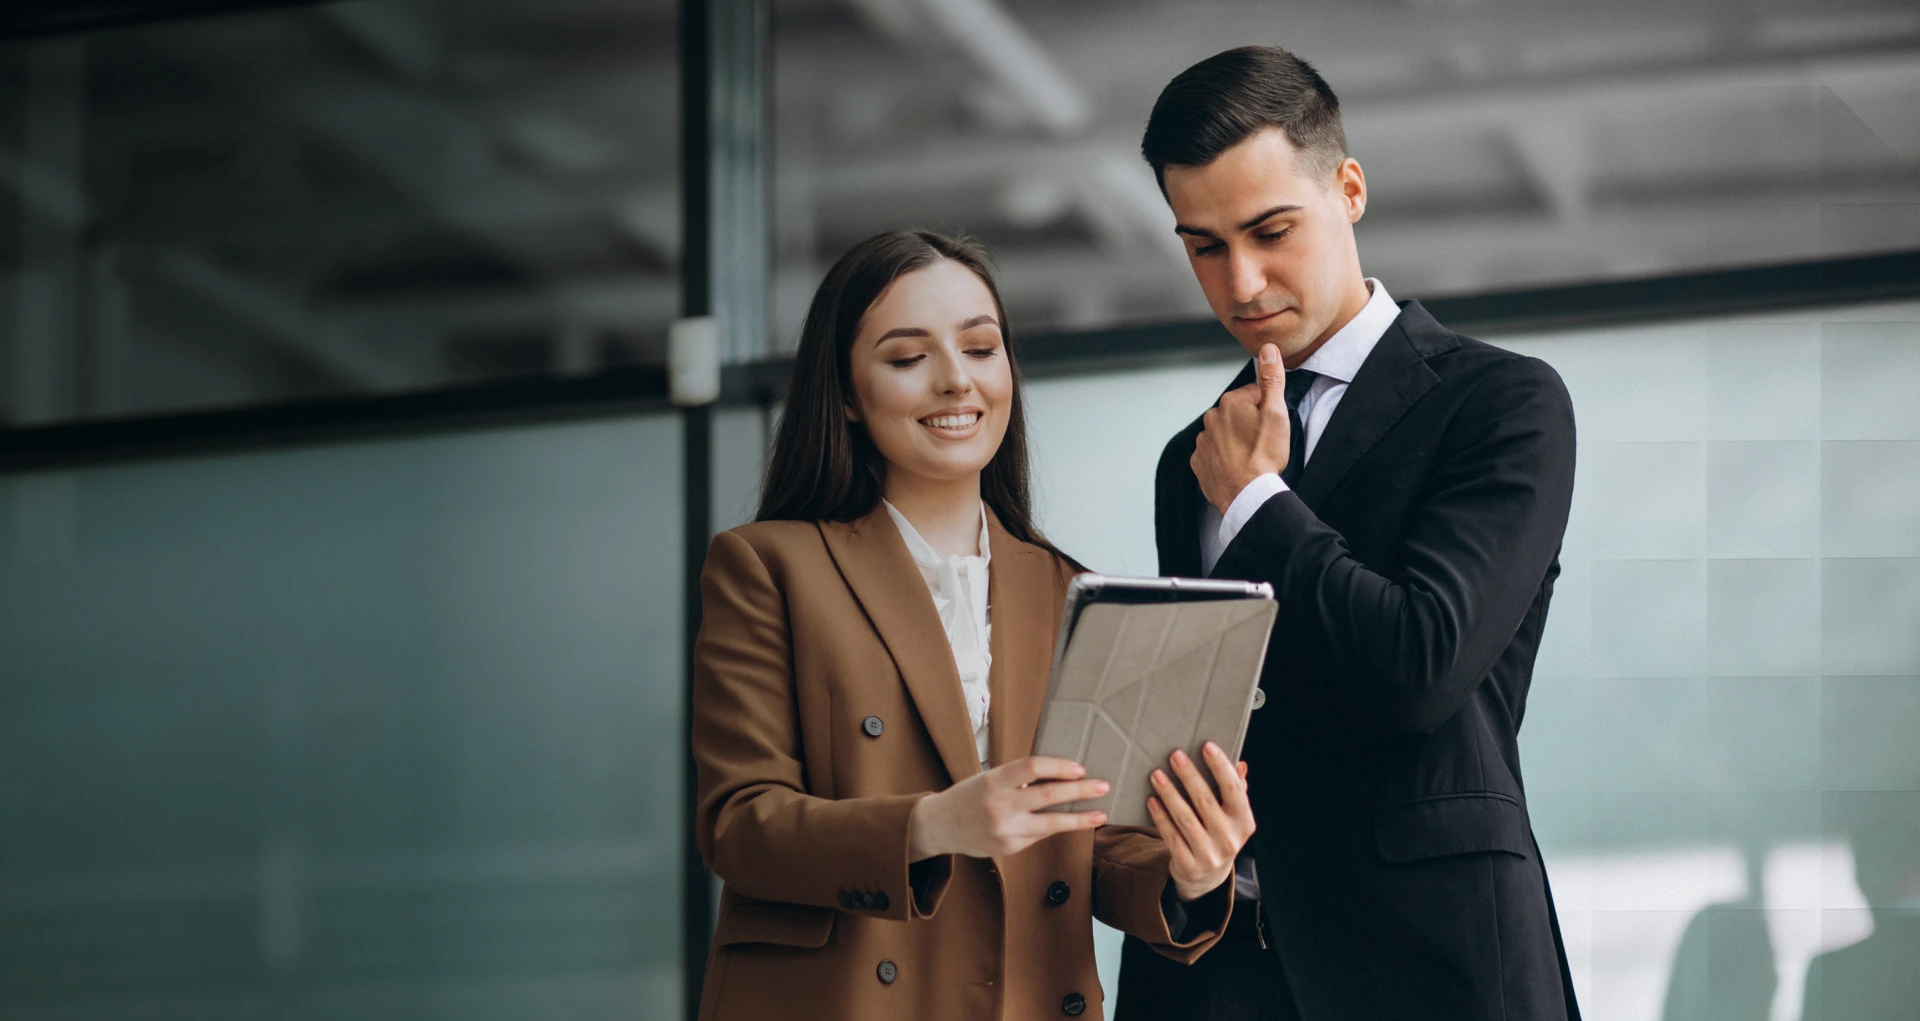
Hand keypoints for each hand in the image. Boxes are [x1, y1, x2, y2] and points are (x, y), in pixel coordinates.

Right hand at [908, 756, 1109, 860]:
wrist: (940, 826)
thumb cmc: (969, 796)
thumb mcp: (989, 778)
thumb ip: (1018, 779)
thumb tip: (1060, 777)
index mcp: (993, 781)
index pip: (1032, 767)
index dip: (1059, 766)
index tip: (1080, 768)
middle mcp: (999, 805)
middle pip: (1048, 795)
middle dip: (1080, 791)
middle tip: (1103, 786)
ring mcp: (1005, 830)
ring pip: (1051, 824)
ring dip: (1080, 819)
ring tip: (1100, 814)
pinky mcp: (1009, 847)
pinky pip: (1038, 835)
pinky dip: (1050, 827)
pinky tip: (1059, 823)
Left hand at [1146, 742, 1256, 901]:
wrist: (1208, 877)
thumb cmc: (1220, 834)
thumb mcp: (1233, 816)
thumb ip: (1237, 790)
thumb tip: (1241, 764)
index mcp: (1244, 823)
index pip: (1234, 790)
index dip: (1221, 767)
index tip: (1207, 746)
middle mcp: (1229, 840)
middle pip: (1206, 801)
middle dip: (1189, 776)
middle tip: (1175, 755)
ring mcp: (1209, 855)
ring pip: (1185, 818)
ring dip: (1169, 794)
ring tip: (1156, 775)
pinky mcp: (1189, 865)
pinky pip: (1171, 836)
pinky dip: (1160, 817)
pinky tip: (1152, 800)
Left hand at [1191, 343, 1290, 511]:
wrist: (1247, 494)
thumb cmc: (1264, 455)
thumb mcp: (1276, 413)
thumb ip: (1271, 379)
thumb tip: (1268, 349)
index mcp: (1231, 402)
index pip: (1255, 396)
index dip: (1268, 410)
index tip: (1272, 427)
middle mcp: (1211, 417)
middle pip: (1238, 414)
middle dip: (1250, 424)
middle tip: (1263, 443)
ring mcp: (1202, 441)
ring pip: (1225, 434)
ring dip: (1236, 441)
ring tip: (1251, 458)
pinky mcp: (1199, 462)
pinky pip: (1213, 454)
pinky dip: (1224, 459)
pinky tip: (1237, 467)